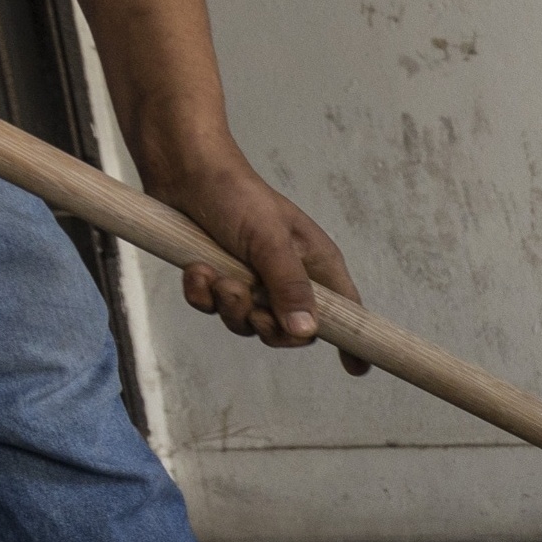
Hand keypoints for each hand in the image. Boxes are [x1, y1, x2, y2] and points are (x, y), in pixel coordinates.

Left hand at [148, 153, 370, 373]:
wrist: (184, 171)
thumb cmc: (237, 196)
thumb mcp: (269, 242)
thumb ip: (289, 287)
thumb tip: (307, 331)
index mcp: (314, 265)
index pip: (345, 311)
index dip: (351, 341)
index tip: (356, 369)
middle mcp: (287, 277)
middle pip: (288, 330)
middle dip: (263, 323)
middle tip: (249, 303)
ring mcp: (252, 280)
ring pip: (246, 323)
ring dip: (227, 303)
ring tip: (216, 274)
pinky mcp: (219, 278)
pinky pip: (212, 309)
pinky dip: (202, 294)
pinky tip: (196, 269)